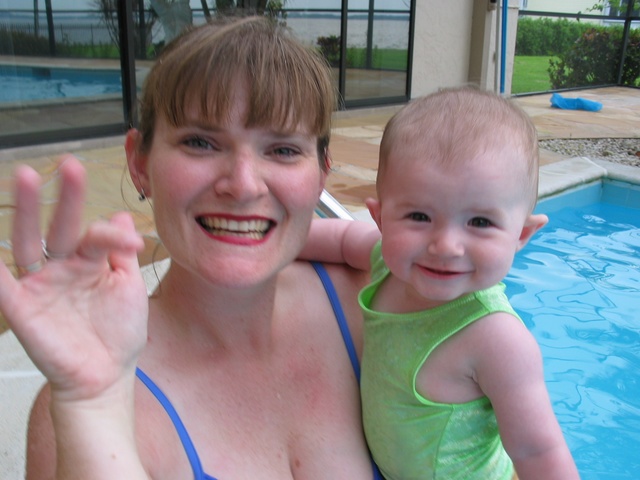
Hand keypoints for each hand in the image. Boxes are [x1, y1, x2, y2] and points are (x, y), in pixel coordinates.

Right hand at [0, 156, 147, 402]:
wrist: (105, 375)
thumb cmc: (119, 333)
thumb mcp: (130, 287)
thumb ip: (122, 253)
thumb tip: (123, 214)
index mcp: (90, 262)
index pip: (97, 235)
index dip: (112, 233)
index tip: (133, 242)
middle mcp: (62, 267)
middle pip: (60, 227)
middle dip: (65, 198)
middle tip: (69, 165)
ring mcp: (40, 284)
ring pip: (30, 242)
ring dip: (28, 212)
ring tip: (26, 177)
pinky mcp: (22, 307)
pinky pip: (3, 283)